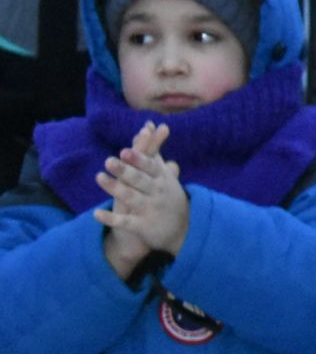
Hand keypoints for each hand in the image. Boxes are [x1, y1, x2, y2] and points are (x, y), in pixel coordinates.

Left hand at [93, 122, 188, 260]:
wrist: (182, 228)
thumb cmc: (167, 194)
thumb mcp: (163, 173)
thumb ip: (153, 150)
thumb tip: (148, 124)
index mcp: (162, 179)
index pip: (151, 167)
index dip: (139, 159)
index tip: (125, 150)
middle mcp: (157, 192)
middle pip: (140, 180)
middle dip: (125, 171)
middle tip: (109, 161)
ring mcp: (150, 209)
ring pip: (131, 198)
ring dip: (115, 188)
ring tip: (98, 177)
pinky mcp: (143, 226)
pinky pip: (125, 222)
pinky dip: (112, 219)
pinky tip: (96, 214)